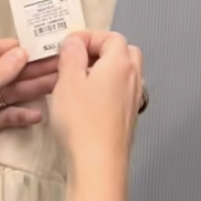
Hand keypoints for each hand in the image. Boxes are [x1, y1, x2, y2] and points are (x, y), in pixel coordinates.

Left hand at [0, 39, 58, 200]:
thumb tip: (20, 51)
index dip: (20, 48)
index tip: (48, 46)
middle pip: (5, 72)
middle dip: (31, 70)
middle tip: (61, 67)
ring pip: (8, 93)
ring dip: (30, 91)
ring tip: (57, 86)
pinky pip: (5, 115)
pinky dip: (19, 115)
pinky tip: (37, 115)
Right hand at [52, 32, 143, 200]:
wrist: (98, 163)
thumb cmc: (82, 122)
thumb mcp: (67, 82)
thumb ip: (71, 56)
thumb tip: (74, 42)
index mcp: (119, 63)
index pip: (110, 37)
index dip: (88, 37)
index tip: (67, 45)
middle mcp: (133, 78)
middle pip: (124, 52)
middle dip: (101, 51)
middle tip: (77, 60)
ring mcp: (133, 100)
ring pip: (124, 74)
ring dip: (104, 71)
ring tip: (79, 82)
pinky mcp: (128, 119)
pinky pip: (120, 94)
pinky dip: (107, 90)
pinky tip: (87, 103)